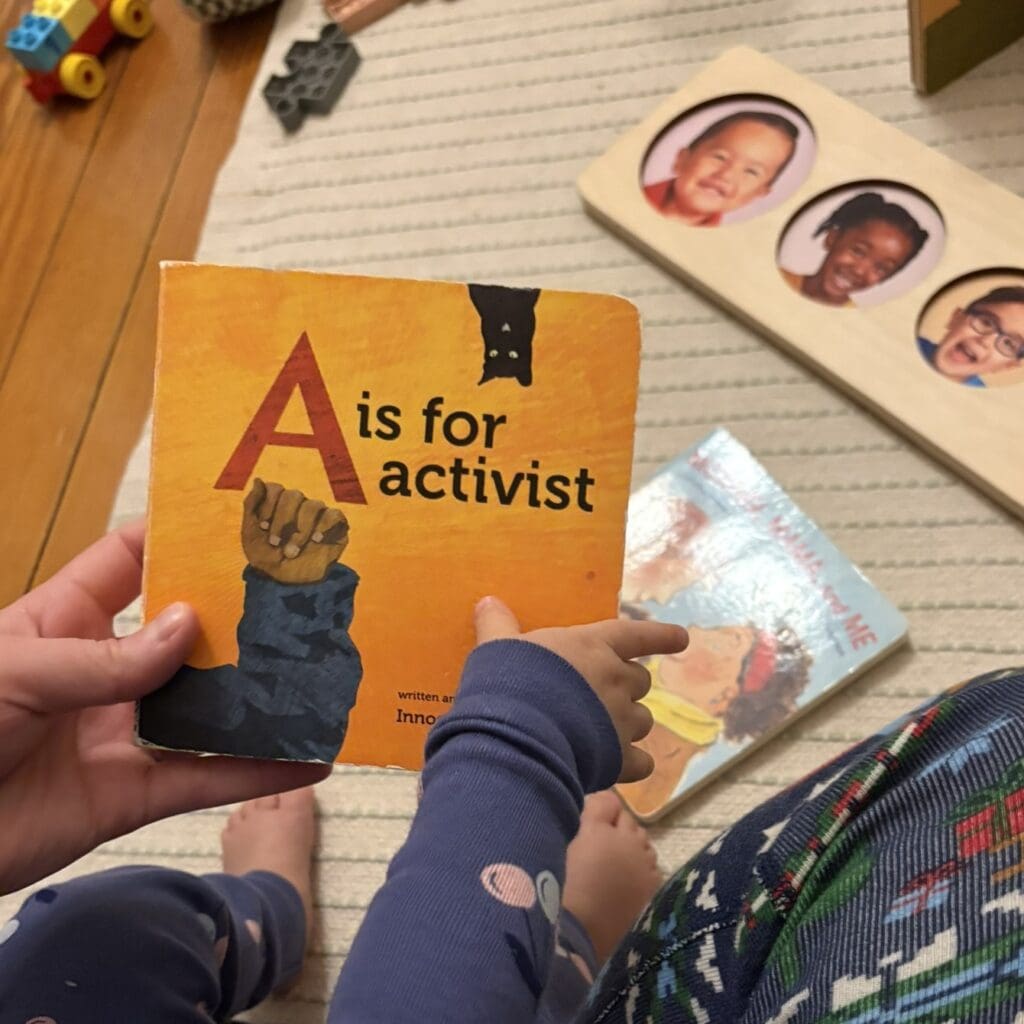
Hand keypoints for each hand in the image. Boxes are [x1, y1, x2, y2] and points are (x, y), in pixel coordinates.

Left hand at [0, 520, 329, 895]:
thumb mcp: (13, 672)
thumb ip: (103, 658)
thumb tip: (189, 627)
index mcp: (67, 619)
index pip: (131, 557)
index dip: (180, 532)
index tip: (243, 518)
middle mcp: (107, 668)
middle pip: (188, 631)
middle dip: (242, 615)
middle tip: (309, 596)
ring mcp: (124, 731)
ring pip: (207, 707)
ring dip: (263, 697)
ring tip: (326, 675)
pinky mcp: (133, 794)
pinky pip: (204, 780)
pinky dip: (257, 772)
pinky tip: (312, 761)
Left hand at [242, 478, 349, 584]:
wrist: (285, 582)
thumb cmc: (266, 556)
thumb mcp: (250, 533)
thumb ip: (251, 505)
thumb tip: (259, 479)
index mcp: (279, 502)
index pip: (276, 489)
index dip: (268, 506)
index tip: (262, 527)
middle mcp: (300, 504)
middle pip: (294, 495)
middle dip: (282, 521)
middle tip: (275, 543)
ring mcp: (319, 515)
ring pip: (313, 506)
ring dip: (300, 530)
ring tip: (292, 551)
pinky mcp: (336, 527)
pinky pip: (335, 515)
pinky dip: (324, 526)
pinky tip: (316, 540)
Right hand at [473, 597, 687, 782]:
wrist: (517, 736)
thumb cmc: (509, 682)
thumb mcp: (498, 647)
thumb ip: (498, 625)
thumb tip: (488, 601)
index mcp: (593, 646)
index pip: (636, 635)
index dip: (660, 636)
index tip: (682, 638)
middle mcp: (615, 680)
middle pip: (640, 680)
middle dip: (628, 685)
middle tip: (605, 693)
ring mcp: (621, 721)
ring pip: (643, 720)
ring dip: (629, 723)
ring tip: (604, 731)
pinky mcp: (619, 760)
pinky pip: (642, 763)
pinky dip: (634, 764)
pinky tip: (620, 767)